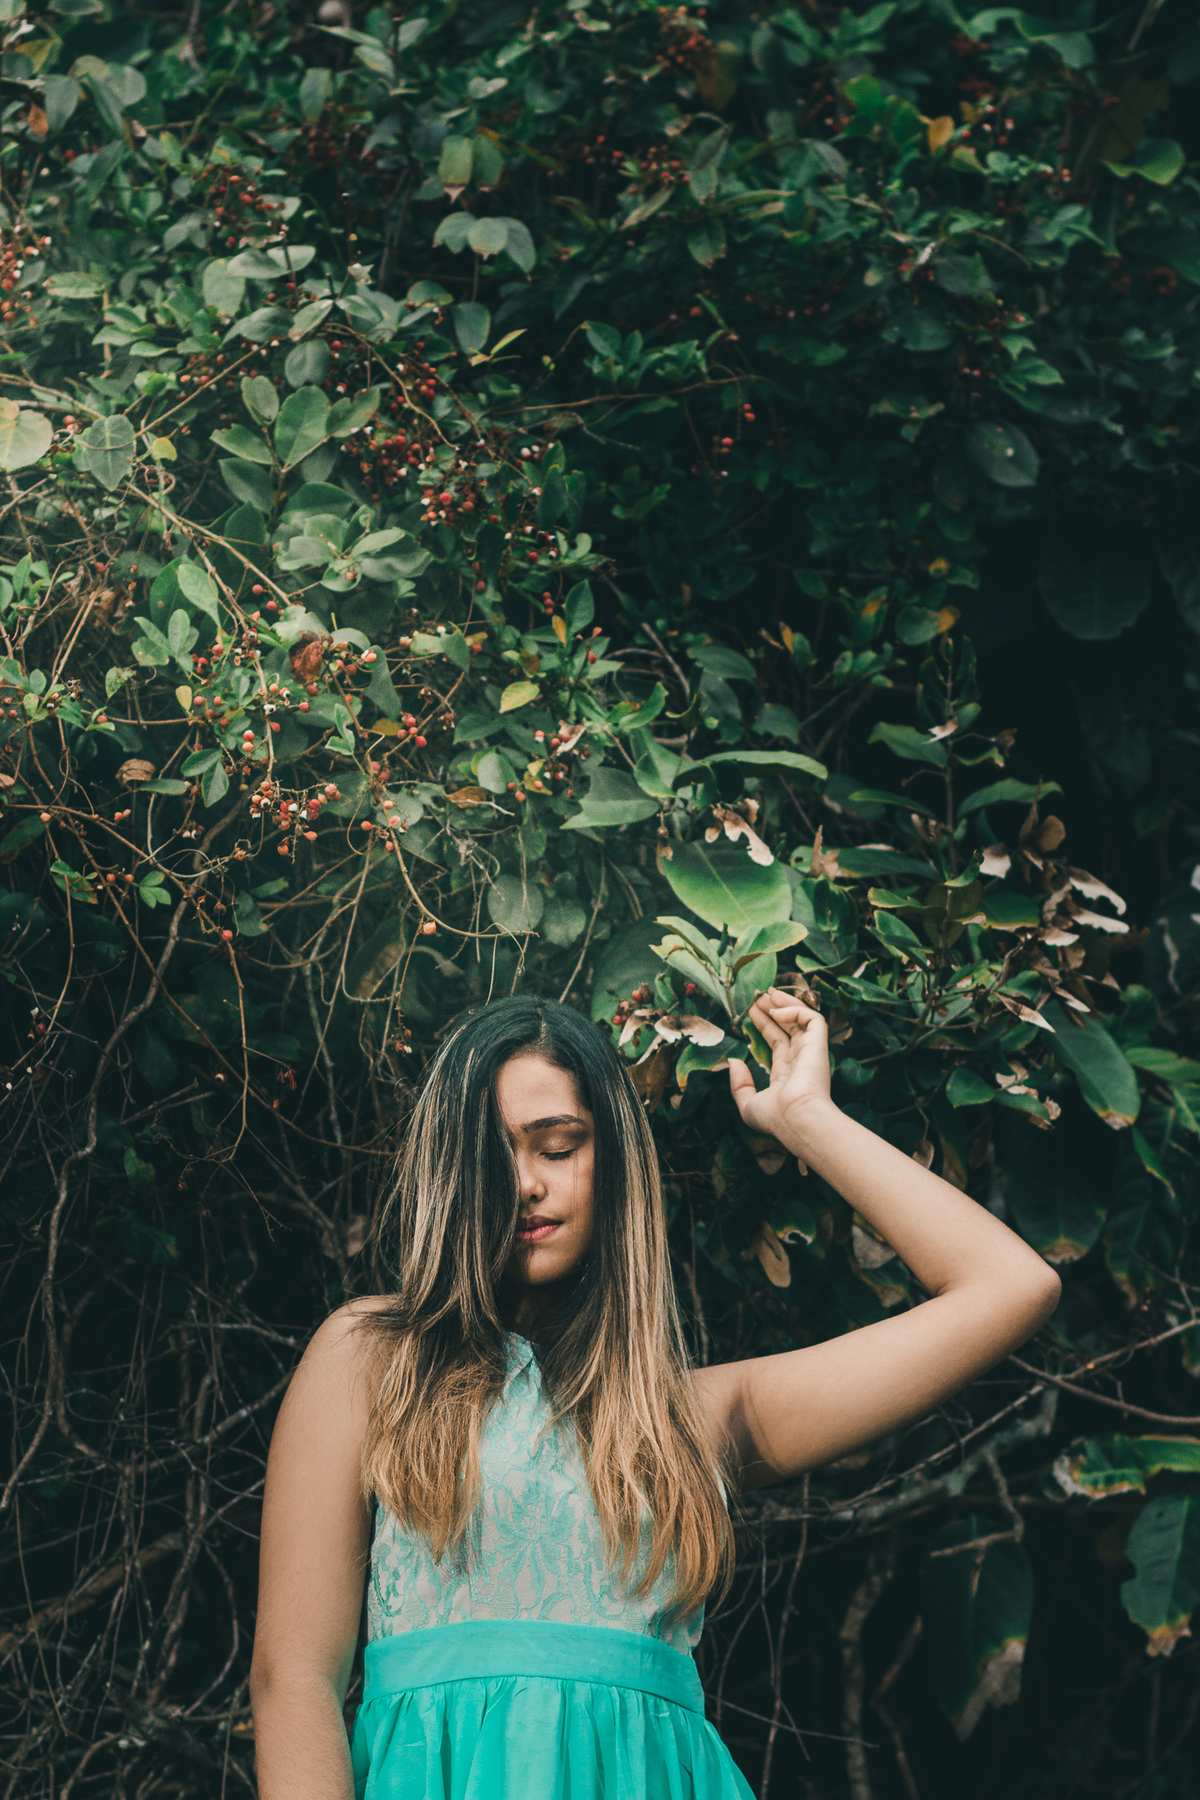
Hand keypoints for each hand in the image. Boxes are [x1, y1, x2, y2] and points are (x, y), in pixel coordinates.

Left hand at [728, 987, 831, 1149]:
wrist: (797, 1118)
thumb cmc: (775, 1117)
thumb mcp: (748, 1104)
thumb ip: (739, 1084)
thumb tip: (733, 1061)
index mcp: (787, 1074)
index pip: (778, 1042)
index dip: (764, 1025)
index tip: (751, 1011)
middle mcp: (800, 1060)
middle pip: (789, 1027)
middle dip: (773, 1009)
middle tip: (758, 996)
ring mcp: (811, 1051)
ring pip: (803, 1018)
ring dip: (785, 1004)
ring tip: (767, 993)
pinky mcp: (819, 1043)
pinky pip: (812, 1018)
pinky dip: (795, 1010)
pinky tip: (776, 1013)